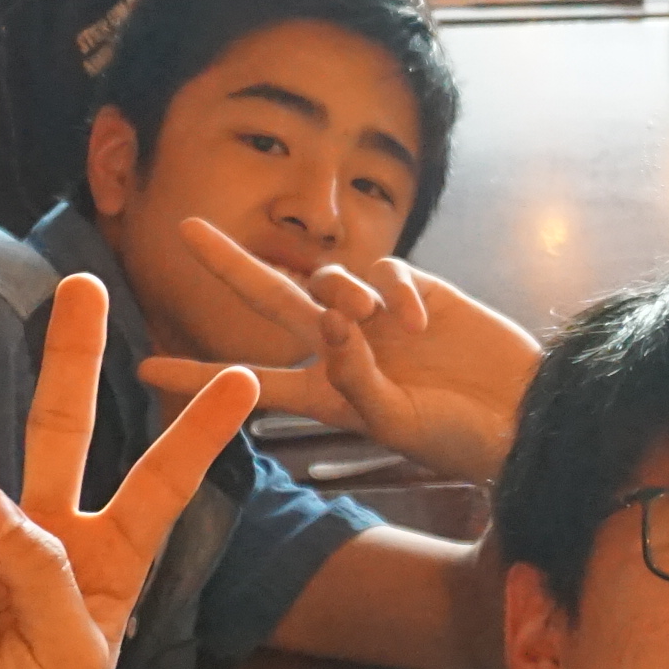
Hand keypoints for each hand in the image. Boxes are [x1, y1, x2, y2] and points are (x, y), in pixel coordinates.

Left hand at [139, 215, 538, 480]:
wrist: (526, 414)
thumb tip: (328, 319)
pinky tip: (421, 322)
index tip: (142, 370)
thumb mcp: (397, 422)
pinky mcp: (419, 289)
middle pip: (270, 298)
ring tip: (369, 322)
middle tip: (184, 230)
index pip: (247, 379)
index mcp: (326, 391)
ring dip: (340, 294)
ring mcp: (378, 316)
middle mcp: (343, 347)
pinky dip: (394, 292)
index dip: (196, 374)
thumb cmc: (460, 438)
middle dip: (228, 265)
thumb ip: (356, 376)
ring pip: (329, 280)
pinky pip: (387, 272)